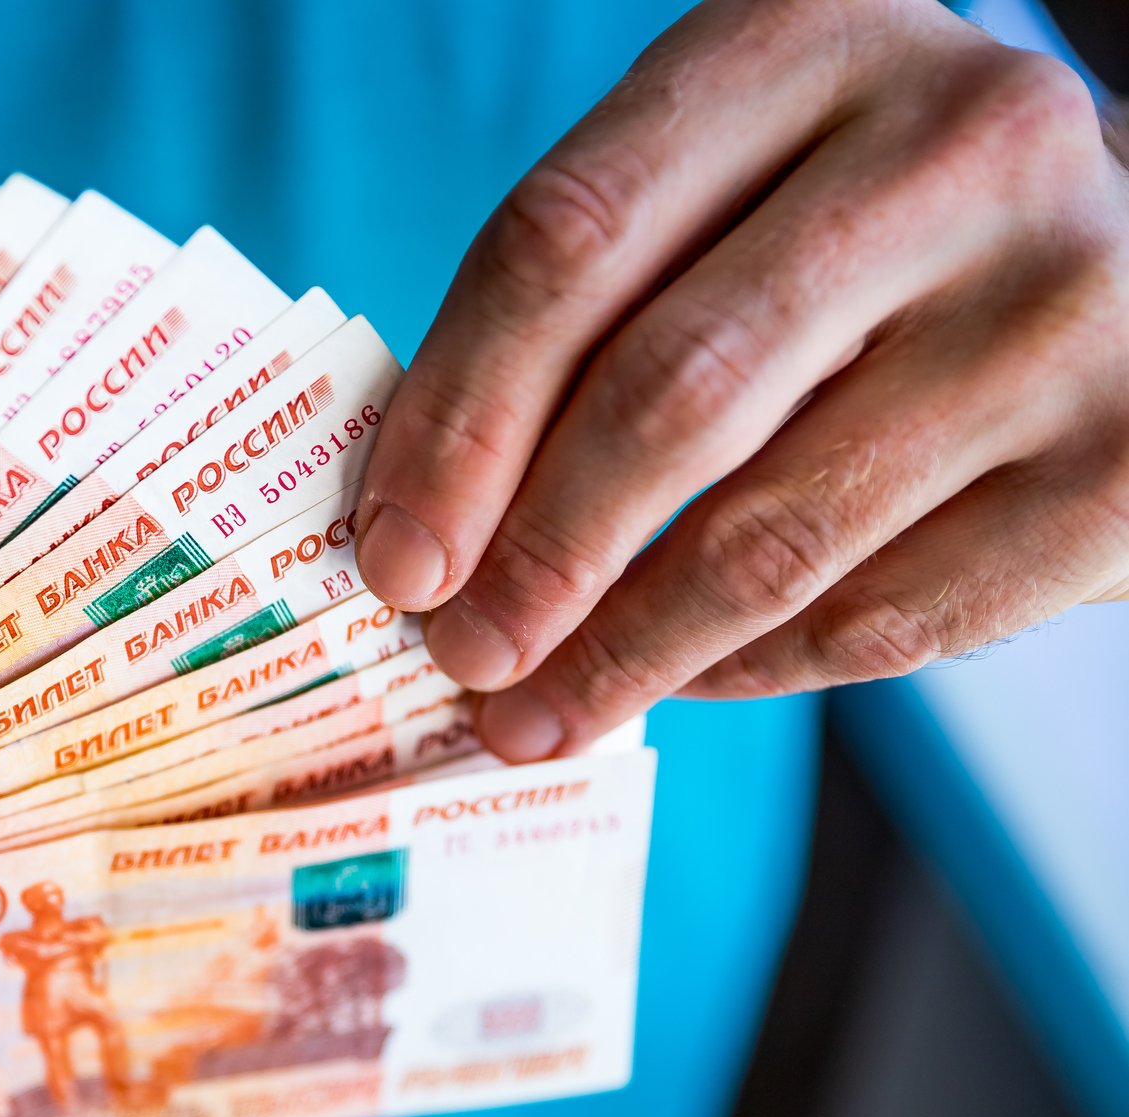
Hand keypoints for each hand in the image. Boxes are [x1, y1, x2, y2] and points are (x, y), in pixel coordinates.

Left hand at [357, 0, 1128, 760]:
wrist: (1119, 260)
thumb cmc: (853, 240)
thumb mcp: (721, 202)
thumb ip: (578, 314)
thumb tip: (418, 531)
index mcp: (806, 40)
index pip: (567, 243)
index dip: (456, 421)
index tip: (389, 556)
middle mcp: (962, 142)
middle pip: (672, 389)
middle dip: (534, 558)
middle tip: (458, 653)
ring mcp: (1066, 298)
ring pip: (777, 532)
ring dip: (625, 654)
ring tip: (531, 719)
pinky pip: (891, 614)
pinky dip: (755, 672)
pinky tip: (680, 683)